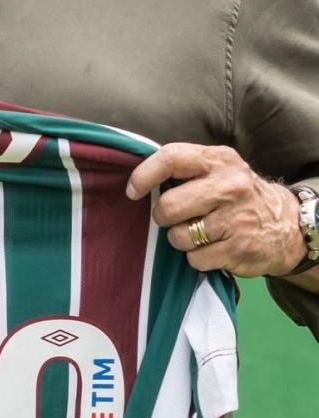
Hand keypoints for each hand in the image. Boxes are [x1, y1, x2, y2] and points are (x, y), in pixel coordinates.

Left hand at [126, 142, 304, 277]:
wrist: (285, 224)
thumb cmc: (237, 195)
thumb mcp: (219, 169)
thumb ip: (186, 169)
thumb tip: (139, 181)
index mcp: (219, 160)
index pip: (171, 158)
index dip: (143, 176)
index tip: (133, 191)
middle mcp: (230, 186)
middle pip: (168, 206)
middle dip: (162, 217)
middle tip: (172, 218)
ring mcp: (236, 219)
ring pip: (178, 236)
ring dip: (180, 239)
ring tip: (198, 233)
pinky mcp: (240, 248)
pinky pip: (195, 259)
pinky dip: (197, 258)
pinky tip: (213, 248)